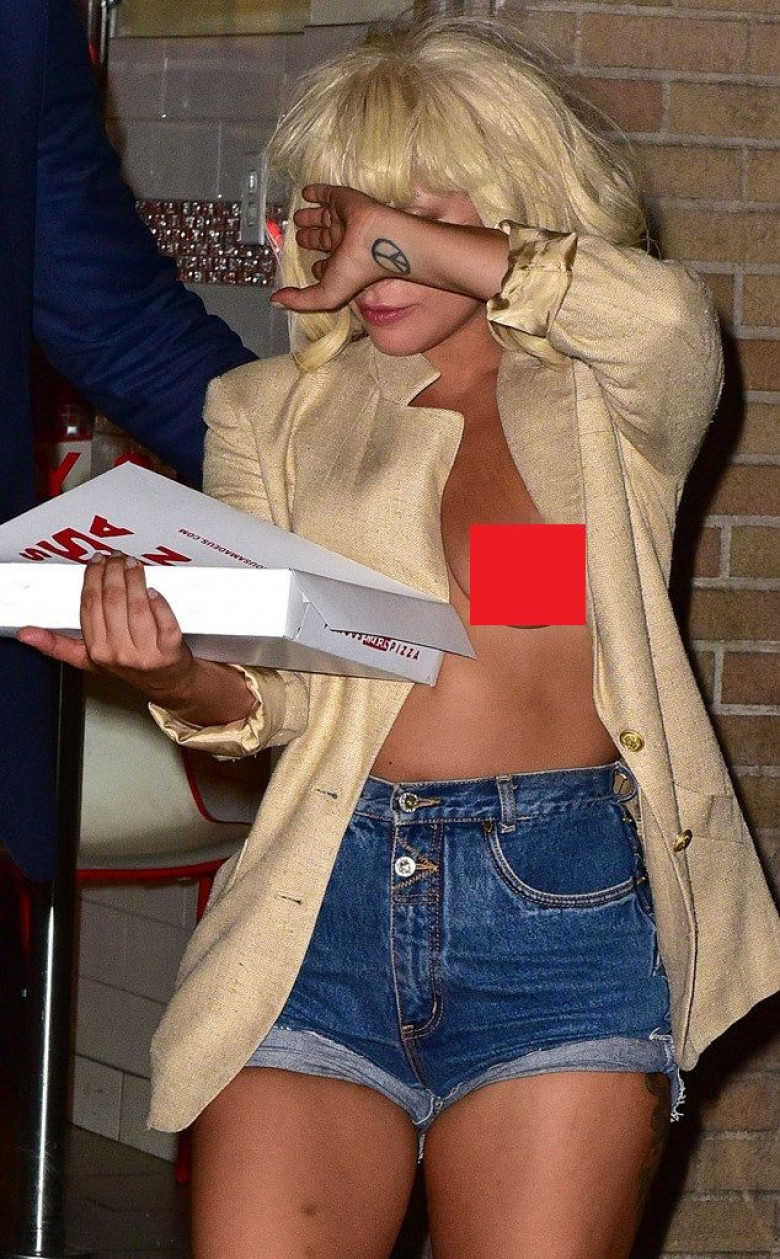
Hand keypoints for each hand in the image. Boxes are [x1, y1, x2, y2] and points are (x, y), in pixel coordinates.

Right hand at [16, 552, 195, 700]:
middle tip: (117, 557)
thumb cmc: (130, 666)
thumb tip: (25, 634)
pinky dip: (160, 603)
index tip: (96, 561)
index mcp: (96, 651)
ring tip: (133, 565)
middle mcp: (119, 654)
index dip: (92, 578)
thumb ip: (58, 645)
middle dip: (114, 571)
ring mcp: (146, 654)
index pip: (90, 606)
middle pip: (113, 601)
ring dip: (135, 579)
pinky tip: (154, 590)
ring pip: (137, 607)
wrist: (167, 685)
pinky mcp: (171, 652)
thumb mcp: (89, 659)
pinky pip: (165, 622)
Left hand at [270, 184, 408, 313]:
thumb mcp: (325, 295)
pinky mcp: (343, 199)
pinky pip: (327, 193)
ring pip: (323, 218)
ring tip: (297, 218)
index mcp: (339, 266)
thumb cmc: (356, 271)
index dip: (316, 268)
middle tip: (298, 238)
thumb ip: (299, 300)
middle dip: (309, 240)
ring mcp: (342, 221)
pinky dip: (316, 192)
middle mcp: (341, 243)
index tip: (309, 267)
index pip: (325, 267)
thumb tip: (275, 302)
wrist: (378, 240)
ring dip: (309, 218)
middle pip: (321, 240)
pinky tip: (305, 193)